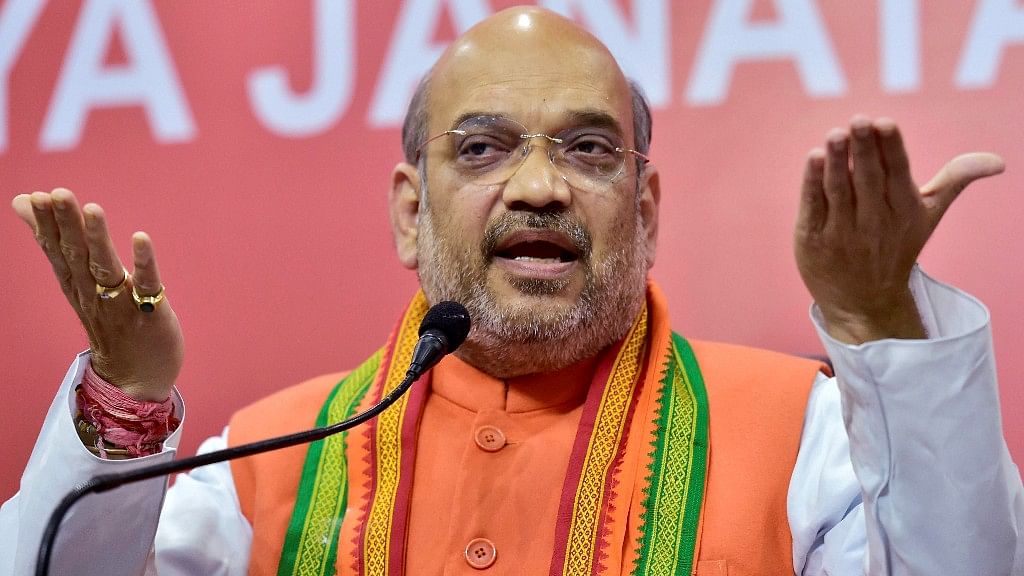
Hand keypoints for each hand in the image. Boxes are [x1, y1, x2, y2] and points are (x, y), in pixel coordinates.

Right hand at [11, 188, 182, 399]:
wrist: (133, 379)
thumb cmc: (108, 323)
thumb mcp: (77, 283)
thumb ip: (58, 244)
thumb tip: (26, 204)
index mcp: (76, 284)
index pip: (56, 251)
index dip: (46, 225)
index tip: (34, 197)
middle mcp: (93, 292)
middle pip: (76, 255)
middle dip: (65, 224)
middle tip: (56, 194)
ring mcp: (121, 302)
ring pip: (105, 266)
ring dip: (98, 238)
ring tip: (92, 209)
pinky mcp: (150, 310)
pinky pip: (146, 284)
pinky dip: (143, 261)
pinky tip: (140, 238)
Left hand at [794, 116, 1003, 343]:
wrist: (865, 303)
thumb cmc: (896, 246)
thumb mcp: (927, 215)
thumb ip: (954, 180)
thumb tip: (999, 161)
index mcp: (904, 210)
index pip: (897, 173)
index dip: (890, 148)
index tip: (885, 123)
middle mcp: (874, 221)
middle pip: (868, 179)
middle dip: (863, 149)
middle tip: (858, 121)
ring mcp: (842, 232)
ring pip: (839, 191)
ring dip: (837, 162)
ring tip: (835, 134)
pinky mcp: (813, 241)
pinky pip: (814, 207)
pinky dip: (812, 184)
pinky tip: (814, 159)